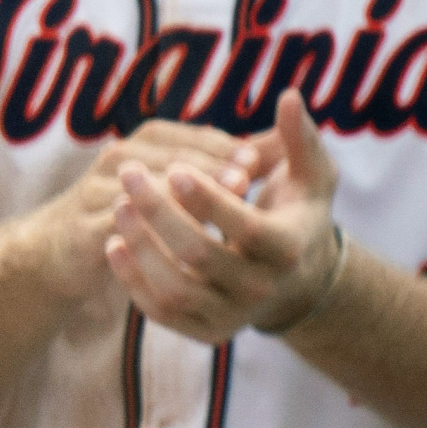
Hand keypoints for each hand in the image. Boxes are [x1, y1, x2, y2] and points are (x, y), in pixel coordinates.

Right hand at [19, 120, 271, 299]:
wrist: (71, 245)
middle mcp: (121, 157)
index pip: (192, 137)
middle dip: (206, 168)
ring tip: (213, 212)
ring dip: (179, 199)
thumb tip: (287, 135)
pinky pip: (115, 228)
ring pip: (142, 190)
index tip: (257, 161)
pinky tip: (176, 250)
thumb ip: (237, 158)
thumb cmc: (149, 209)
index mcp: (151, 139)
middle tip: (242, 180)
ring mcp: (96, 190)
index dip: (225, 148)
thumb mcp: (190, 177)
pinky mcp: (82, 228)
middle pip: (168, 158)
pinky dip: (145, 234)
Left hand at [102, 92, 345, 345]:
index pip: (243, 226)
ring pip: (174, 288)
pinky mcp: (206, 331)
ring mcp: (232, 314)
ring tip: (118, 207)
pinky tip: (115, 244)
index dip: (206, 197)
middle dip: (159, 211)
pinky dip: (133, 280)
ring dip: (140, 247)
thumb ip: (299, 139)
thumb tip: (290, 96)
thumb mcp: (311, 177)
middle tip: (128, 174)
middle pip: (200, 254)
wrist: (297, 280)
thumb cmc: (297, 214)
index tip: (174, 167)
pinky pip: (160, 311)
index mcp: (288, 248)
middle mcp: (262, 288)